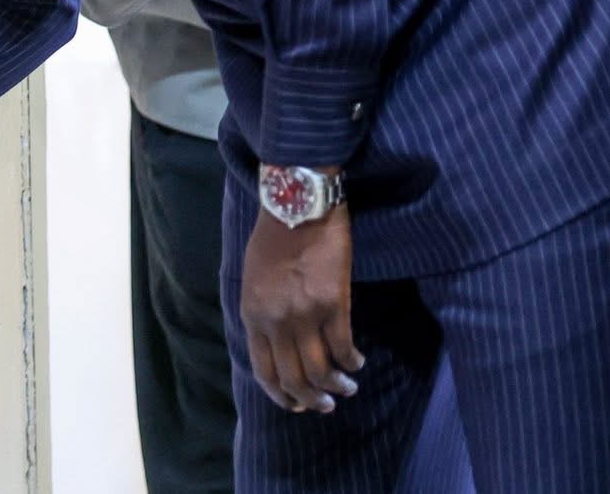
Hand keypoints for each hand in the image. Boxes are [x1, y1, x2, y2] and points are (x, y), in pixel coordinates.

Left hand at [239, 202, 362, 413]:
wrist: (296, 204)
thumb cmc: (272, 236)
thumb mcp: (252, 278)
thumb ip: (261, 312)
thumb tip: (276, 342)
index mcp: (252, 315)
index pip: (263, 370)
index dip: (281, 394)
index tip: (296, 404)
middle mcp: (275, 321)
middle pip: (293, 378)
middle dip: (310, 400)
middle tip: (326, 406)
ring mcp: (304, 314)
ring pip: (320, 370)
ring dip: (335, 387)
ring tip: (347, 389)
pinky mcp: (333, 303)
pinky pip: (343, 346)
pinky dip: (351, 361)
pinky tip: (357, 363)